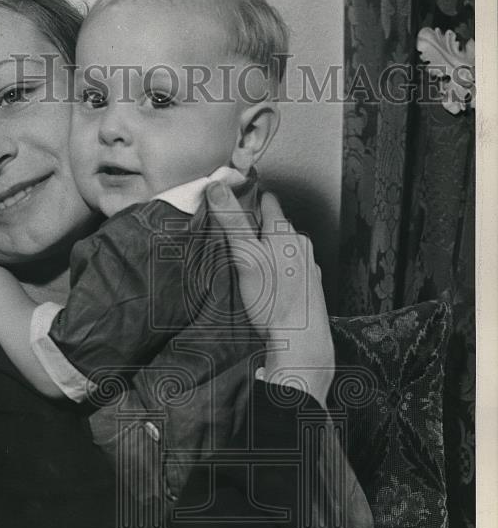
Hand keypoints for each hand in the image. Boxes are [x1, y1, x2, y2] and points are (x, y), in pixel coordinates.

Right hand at [206, 185, 334, 406]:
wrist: (301, 339)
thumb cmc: (274, 300)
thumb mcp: (245, 255)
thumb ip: (232, 221)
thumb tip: (217, 187)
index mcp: (284, 232)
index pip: (269, 202)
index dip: (252, 197)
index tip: (239, 196)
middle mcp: (300, 245)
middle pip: (277, 225)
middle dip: (258, 226)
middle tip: (238, 233)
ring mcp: (307, 266)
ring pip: (285, 248)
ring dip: (269, 250)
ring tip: (250, 261)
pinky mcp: (309, 287)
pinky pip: (290, 269)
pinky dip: (278, 270)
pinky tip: (268, 285)